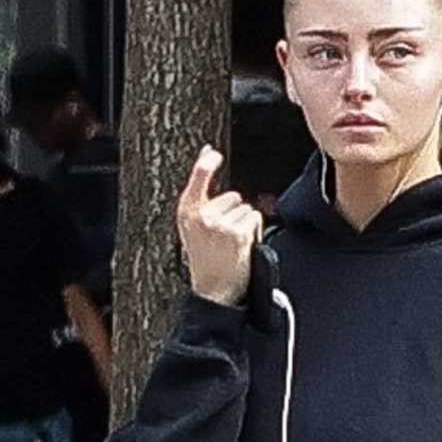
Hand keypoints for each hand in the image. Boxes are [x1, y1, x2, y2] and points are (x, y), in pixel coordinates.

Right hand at [177, 146, 262, 306]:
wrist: (214, 291)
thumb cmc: (206, 256)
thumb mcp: (195, 223)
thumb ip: (200, 188)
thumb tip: (208, 150)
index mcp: (187, 211)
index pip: (198, 175)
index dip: (208, 161)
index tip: (215, 155)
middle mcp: (201, 216)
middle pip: (233, 197)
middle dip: (233, 214)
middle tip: (224, 239)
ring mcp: (220, 225)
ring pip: (245, 209)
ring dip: (244, 225)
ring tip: (232, 245)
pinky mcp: (237, 234)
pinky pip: (254, 219)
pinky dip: (253, 232)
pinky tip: (241, 248)